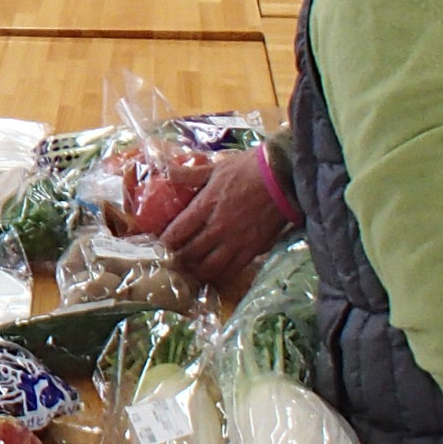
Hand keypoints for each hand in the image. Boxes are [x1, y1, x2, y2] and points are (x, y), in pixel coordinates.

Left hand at [163, 148, 294, 284]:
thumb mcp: (216, 167)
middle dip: (178, 261)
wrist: (285, 176)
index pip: (178, 231)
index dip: (165, 243)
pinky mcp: (255, 248)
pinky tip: (215, 275)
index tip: (157, 248)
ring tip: (189, 275)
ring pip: (211, 266)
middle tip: (170, 266)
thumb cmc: (250, 168)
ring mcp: (237, 240)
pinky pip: (234, 268)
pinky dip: (221, 275)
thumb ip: (190, 174)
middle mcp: (218, 227)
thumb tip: (166, 170)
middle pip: (191, 252)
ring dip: (197, 272)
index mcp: (206, 205)